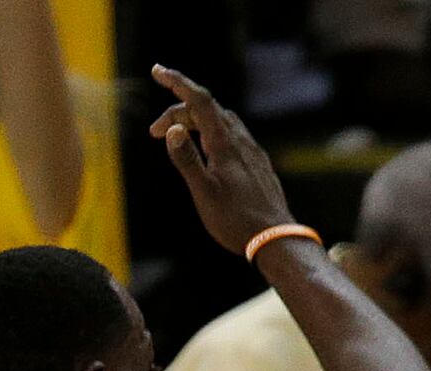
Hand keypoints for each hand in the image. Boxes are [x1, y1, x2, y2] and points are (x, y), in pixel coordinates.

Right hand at [147, 66, 296, 260]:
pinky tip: (206, 151)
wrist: (276, 238)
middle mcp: (240, 140)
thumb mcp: (204, 192)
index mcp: (224, 143)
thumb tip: (172, 129)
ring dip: (194, 121)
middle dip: (177, 112)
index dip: (177, 82)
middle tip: (153, 133)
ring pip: (220, 121)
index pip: (199, 100)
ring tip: (176, 137)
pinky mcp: (256, 163)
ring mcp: (251, 150)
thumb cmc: (236, 220)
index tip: (157, 70)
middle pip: (206, 110)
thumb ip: (187, 159)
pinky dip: (211, 132)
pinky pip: (231, 135)